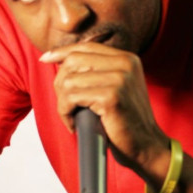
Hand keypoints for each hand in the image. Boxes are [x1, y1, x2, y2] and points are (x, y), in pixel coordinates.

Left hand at [40, 42, 168, 172]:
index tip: (46, 59)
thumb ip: (98, 71)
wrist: (147, 145)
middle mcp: (125, 63)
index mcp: (127, 58)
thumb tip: (62, 60)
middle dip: (61, 84)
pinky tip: (74, 124)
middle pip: (74, 61)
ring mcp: (120, 79)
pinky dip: (65, 113)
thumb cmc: (126, 121)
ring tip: (73, 117)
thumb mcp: (116, 88)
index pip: (87, 47)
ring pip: (69, 80)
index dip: (63, 52)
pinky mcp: (111, 96)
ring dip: (63, 103)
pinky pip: (71, 97)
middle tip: (67, 106)